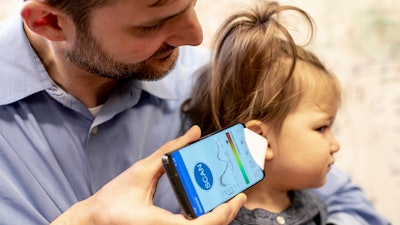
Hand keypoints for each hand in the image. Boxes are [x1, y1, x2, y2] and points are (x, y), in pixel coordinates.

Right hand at [51, 125, 246, 224]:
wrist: (95, 219)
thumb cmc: (113, 199)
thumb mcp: (142, 170)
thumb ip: (169, 151)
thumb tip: (194, 132)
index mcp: (163, 224)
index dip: (225, 212)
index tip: (238, 197)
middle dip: (227, 214)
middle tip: (237, 195)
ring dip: (217, 217)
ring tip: (226, 198)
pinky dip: (204, 220)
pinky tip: (207, 206)